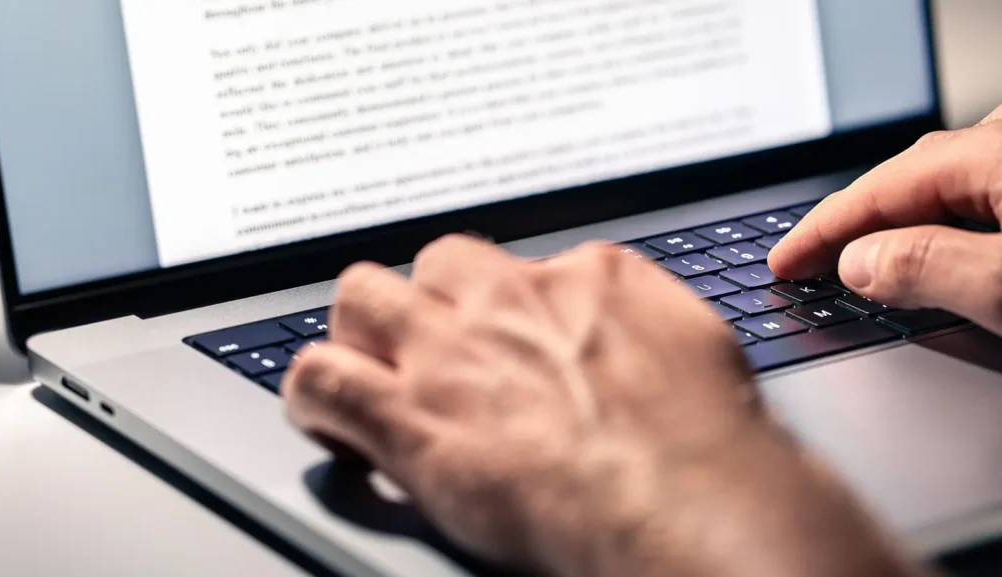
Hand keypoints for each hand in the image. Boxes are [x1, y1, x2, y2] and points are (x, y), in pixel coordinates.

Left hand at [283, 236, 921, 576]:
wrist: (685, 501)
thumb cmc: (708, 443)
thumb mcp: (695, 342)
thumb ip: (643, 317)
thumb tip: (626, 323)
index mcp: (585, 278)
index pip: (516, 267)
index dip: (501, 311)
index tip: (502, 342)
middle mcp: (509, 300)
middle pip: (433, 265)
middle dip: (429, 301)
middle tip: (435, 349)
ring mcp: (451, 352)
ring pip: (362, 297)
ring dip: (363, 333)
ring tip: (373, 371)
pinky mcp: (409, 416)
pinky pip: (320, 378)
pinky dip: (316, 397)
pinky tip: (335, 420)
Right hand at [770, 105, 1001, 333]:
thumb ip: (929, 267)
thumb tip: (859, 263)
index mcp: (997, 152)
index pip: (881, 188)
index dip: (822, 231)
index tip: (784, 262)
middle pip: (911, 176)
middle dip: (853, 221)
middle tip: (808, 261)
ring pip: (951, 181)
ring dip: (900, 220)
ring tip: (867, 256)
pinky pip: (986, 190)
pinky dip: (948, 217)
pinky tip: (946, 240)